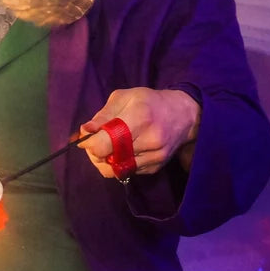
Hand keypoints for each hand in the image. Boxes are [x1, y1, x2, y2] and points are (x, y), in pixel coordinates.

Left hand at [79, 87, 200, 178]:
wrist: (184, 116)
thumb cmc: (150, 102)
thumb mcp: (124, 98)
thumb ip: (103, 115)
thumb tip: (85, 131)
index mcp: (139, 118)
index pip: (104, 144)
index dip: (90, 144)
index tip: (88, 137)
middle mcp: (149, 140)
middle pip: (107, 160)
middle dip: (95, 153)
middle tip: (96, 141)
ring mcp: (154, 157)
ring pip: (115, 170)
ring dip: (105, 161)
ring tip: (109, 146)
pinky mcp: (155, 168)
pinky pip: (126, 172)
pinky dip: (119, 164)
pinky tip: (124, 151)